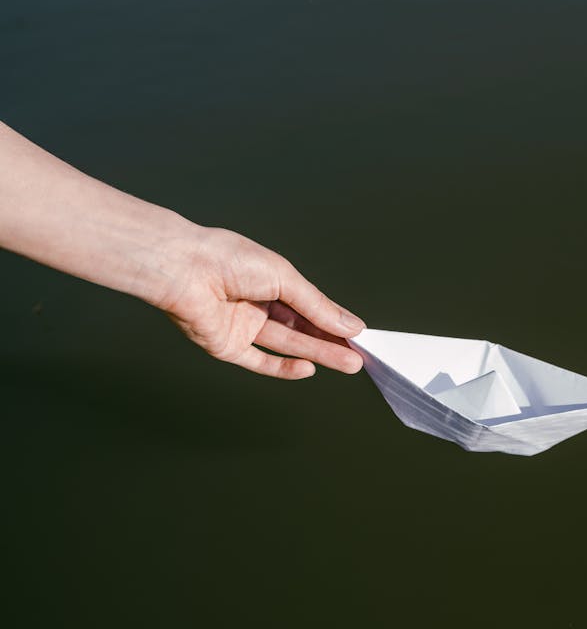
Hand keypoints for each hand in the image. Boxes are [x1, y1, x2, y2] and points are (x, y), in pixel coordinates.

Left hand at [158, 226, 365, 379]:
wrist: (184, 268)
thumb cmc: (229, 259)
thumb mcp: (284, 278)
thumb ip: (317, 306)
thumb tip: (350, 323)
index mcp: (269, 280)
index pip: (308, 305)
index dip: (333, 320)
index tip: (359, 334)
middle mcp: (256, 304)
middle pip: (301, 328)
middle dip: (331, 342)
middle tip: (359, 357)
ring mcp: (242, 327)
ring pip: (286, 345)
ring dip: (318, 354)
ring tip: (349, 364)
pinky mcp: (227, 346)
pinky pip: (259, 361)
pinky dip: (283, 368)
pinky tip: (308, 369)